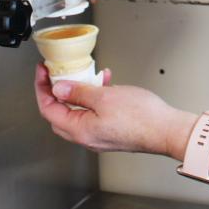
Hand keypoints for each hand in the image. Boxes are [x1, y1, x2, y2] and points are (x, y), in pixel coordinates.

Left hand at [34, 64, 196, 158]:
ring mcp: (99, 135)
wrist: (166, 130)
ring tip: (84, 74)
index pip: (48, 109)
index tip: (43, 72)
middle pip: (60, 113)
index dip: (43, 88)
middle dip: (56, 91)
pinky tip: (105, 83)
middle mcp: (87, 137)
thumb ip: (78, 92)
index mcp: (80, 130)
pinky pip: (93, 113)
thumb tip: (59, 89)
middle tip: (56, 73)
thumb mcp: (104, 97)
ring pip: (78, 112)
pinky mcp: (111, 131)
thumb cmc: (141, 117)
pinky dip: (94, 97)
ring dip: (78, 92)